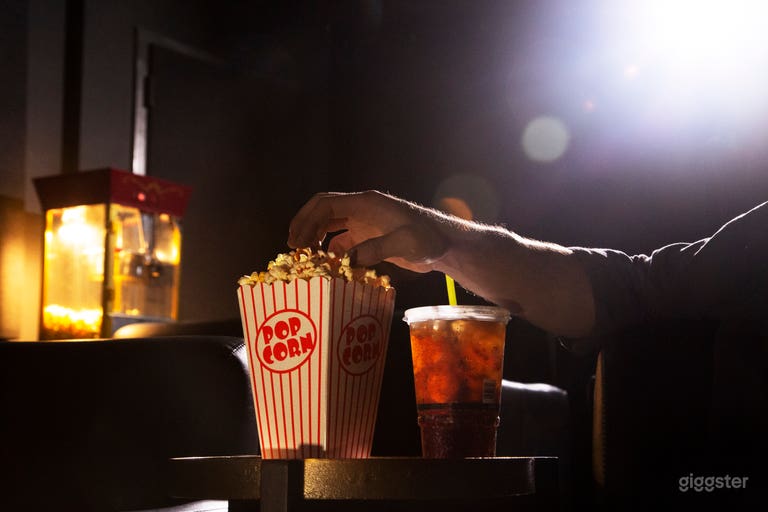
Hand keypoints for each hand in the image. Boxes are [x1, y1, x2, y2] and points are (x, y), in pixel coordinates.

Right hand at [288, 191, 448, 272]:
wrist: (447, 245)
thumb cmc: (430, 240)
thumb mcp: (407, 243)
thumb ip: (377, 248)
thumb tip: (348, 259)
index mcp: (367, 204)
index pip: (326, 204)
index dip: (307, 220)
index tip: (295, 240)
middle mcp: (362, 210)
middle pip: (323, 212)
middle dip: (305, 227)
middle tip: (292, 249)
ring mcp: (365, 223)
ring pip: (330, 226)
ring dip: (315, 239)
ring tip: (304, 258)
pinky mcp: (371, 238)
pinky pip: (343, 241)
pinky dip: (331, 252)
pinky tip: (327, 267)